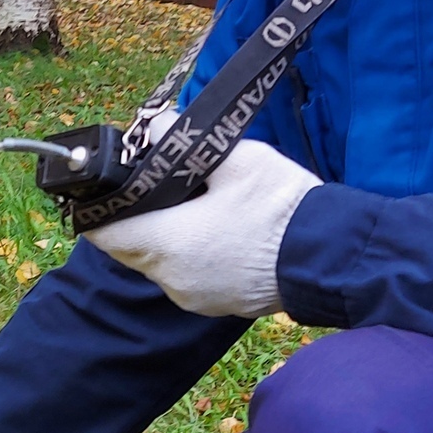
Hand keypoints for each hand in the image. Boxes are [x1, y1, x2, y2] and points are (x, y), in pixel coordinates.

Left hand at [83, 137, 319, 317]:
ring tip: (186, 206)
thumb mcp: (238, 159)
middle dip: (133, 220)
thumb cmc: (283, 207)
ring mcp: (193, 298)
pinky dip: (187, 256)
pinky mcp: (214, 306)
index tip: (104, 190)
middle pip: (130, 249)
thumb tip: (155, 127)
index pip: (106, 233)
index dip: (99, 210)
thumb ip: (188, 143)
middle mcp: (172, 278)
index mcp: (169, 243)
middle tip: (148, 190)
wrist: (333, 256)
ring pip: (157, 265)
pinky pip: (184, 278)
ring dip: (163, 238)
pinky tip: (210, 231)